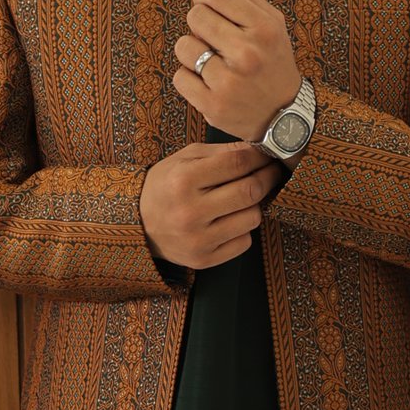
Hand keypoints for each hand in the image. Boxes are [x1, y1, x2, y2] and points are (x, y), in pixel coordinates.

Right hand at [139, 142, 284, 271]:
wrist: (138, 223)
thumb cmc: (166, 185)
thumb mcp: (186, 158)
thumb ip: (222, 152)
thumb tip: (258, 150)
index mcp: (183, 179)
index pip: (237, 163)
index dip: (259, 157)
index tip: (268, 154)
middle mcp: (190, 211)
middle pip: (249, 191)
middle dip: (267, 178)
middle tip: (271, 172)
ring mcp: (197, 239)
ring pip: (252, 218)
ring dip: (254, 205)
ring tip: (242, 199)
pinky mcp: (204, 259)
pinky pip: (244, 242)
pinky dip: (243, 229)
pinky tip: (229, 220)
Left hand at [172, 0, 302, 141]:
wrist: (284, 116)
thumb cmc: (274, 65)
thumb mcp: (272, 25)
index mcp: (265, 29)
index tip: (204, 4)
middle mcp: (247, 54)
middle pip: (196, 16)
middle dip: (199, 23)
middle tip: (211, 36)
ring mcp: (228, 81)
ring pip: (183, 46)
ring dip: (192, 51)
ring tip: (209, 60)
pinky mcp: (213, 105)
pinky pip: (180, 77)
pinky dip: (189, 78)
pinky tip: (207, 81)